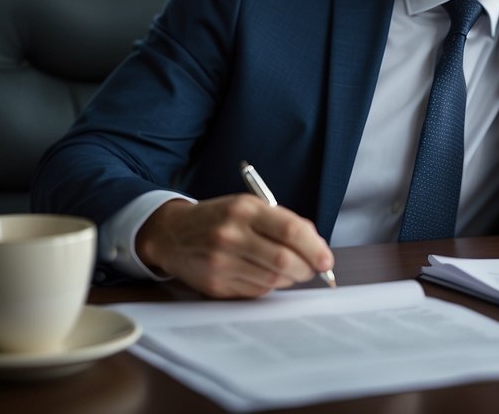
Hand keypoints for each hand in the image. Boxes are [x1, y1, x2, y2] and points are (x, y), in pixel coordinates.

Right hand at [135, 195, 335, 297]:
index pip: (291, 230)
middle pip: (284, 260)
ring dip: (290, 278)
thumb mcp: (248, 207)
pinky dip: (270, 285)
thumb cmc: (220, 218)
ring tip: (290, 270)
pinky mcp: (216, 285)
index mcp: (244, 210)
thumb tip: (317, 247)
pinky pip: (257, 291)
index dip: (315, 248)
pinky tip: (265, 274)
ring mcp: (221, 262)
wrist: (172, 234)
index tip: (326, 260)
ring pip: (273, 279)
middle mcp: (231, 235)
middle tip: (313, 269)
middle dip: (306, 269)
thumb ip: (282, 222)